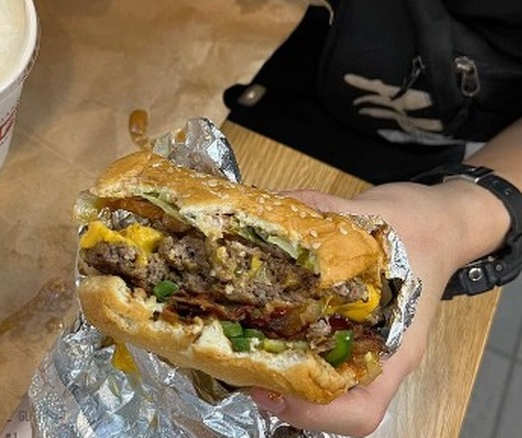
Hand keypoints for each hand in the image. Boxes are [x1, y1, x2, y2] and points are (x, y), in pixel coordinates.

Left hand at [249, 182, 505, 435]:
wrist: (439, 222)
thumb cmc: (419, 227)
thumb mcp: (374, 213)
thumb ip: (323, 211)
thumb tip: (273, 204)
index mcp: (396, 341)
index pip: (362, 409)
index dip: (314, 413)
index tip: (269, 390)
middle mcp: (379, 355)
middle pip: (333, 406)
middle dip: (283, 397)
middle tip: (241, 371)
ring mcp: (363, 347)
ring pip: (323, 389)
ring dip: (280, 379)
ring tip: (242, 355)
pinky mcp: (348, 332)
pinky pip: (316, 358)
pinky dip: (285, 353)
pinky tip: (256, 329)